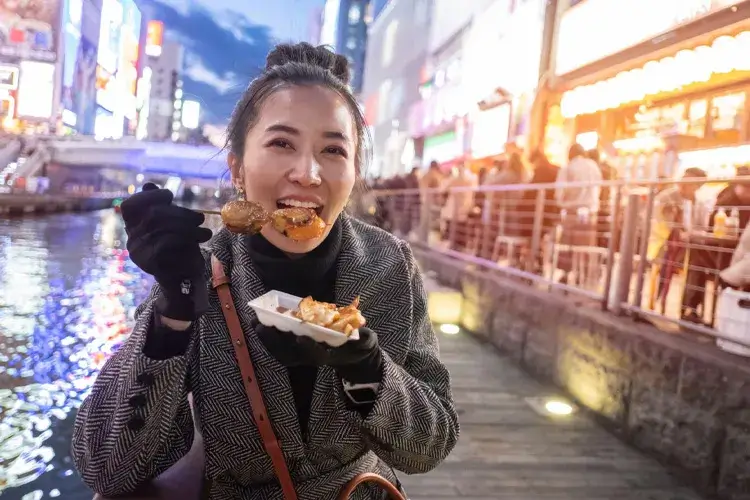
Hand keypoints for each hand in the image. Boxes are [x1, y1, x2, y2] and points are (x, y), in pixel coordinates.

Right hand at [121, 183, 212, 320]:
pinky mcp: (152, 266)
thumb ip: (161, 207)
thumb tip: (148, 185)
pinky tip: (198, 246)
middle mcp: (132, 242)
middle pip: (153, 216)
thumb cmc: (178, 250)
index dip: (148, 197)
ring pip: (164, 231)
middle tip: (200, 218)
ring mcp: (140, 255)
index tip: (169, 195)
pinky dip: (187, 244)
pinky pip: (169, 247)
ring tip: (206, 234)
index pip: (129, 206)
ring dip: (190, 230)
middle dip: (181, 214)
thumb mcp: (172, 225)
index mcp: (133, 230)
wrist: (182, 283)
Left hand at [253, 321, 382, 381]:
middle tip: (263, 326)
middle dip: (276, 342)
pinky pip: (279, 349)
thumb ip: (366, 338)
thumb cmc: (358, 346)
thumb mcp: (367, 342)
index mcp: (329, 356)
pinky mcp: (297, 352)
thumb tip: (363, 333)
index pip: (316, 354)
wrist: (352, 357)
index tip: (300, 338)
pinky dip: (269, 339)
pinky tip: (260, 326)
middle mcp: (313, 358)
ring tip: (255, 323)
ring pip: (281, 352)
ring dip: (268, 340)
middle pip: (291, 354)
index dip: (308, 347)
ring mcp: (303, 357)